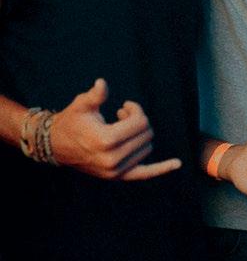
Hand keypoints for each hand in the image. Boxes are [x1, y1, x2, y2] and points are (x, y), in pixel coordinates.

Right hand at [49, 78, 181, 179]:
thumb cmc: (71, 121)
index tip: (125, 105)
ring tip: (122, 128)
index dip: (136, 109)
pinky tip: (177, 163)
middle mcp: (112, 159)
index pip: (140, 122)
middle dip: (139, 120)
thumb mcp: (82, 105)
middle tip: (122, 114)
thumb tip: (102, 84)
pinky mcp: (118, 176)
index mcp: (105, 141)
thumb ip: (95, 95)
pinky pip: (144, 173)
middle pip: (146, 134)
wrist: (56, 145)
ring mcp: (116, 170)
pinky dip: (161, 169)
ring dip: (140, 136)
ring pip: (147, 147)